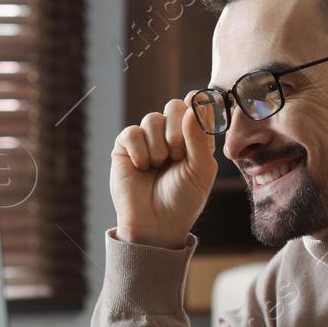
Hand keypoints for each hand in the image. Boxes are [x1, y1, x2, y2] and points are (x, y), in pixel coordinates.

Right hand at [110, 96, 217, 249]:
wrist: (155, 224)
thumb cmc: (183, 201)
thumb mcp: (201, 171)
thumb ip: (200, 138)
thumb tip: (192, 102)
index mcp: (195, 139)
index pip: (197, 108)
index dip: (198, 103)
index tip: (198, 103)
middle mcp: (171, 135)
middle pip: (174, 106)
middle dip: (177, 129)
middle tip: (178, 154)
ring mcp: (148, 140)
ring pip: (152, 119)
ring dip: (159, 146)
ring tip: (159, 166)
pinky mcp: (126, 147)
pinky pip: (132, 132)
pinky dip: (140, 151)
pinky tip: (142, 168)